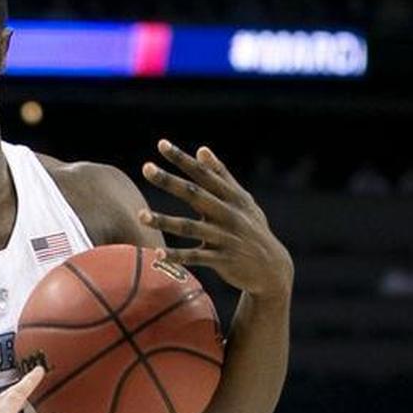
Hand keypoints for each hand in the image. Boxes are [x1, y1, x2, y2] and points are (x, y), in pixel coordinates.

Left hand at [138, 140, 292, 300]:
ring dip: (164, 221)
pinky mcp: (222, 260)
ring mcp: (224, 237)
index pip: (203, 174)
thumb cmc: (253, 229)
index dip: (183, 159)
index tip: (162, 145)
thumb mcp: (242, 200)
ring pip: (189, 227)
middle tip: (146, 168)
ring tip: (141, 215)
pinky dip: (177, 256)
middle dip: (170, 181)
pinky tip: (158, 254)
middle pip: (194, 194)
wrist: (271, 268)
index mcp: (231, 197)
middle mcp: (227, 214)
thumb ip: (221, 175)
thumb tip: (201, 150)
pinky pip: (195, 257)